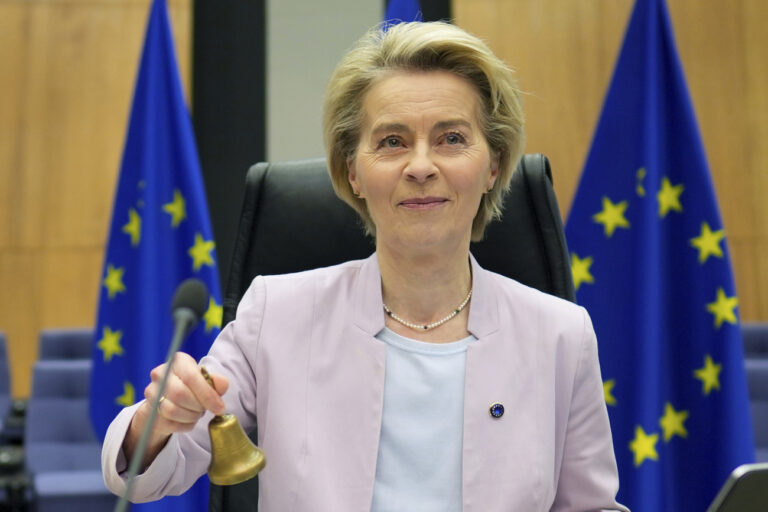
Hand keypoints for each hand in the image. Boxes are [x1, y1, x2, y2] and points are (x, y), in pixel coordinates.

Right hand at [123, 352, 229, 468]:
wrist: (170, 398)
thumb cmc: (192, 387)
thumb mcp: (206, 380)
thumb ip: (216, 382)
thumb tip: (223, 384)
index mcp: (178, 361)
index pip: (191, 377)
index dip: (207, 394)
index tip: (220, 408)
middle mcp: (161, 373)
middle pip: (179, 394)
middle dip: (198, 406)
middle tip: (205, 409)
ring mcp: (152, 393)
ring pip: (172, 411)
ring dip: (191, 416)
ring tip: (197, 412)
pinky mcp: (150, 412)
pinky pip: (170, 424)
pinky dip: (185, 425)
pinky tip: (189, 419)